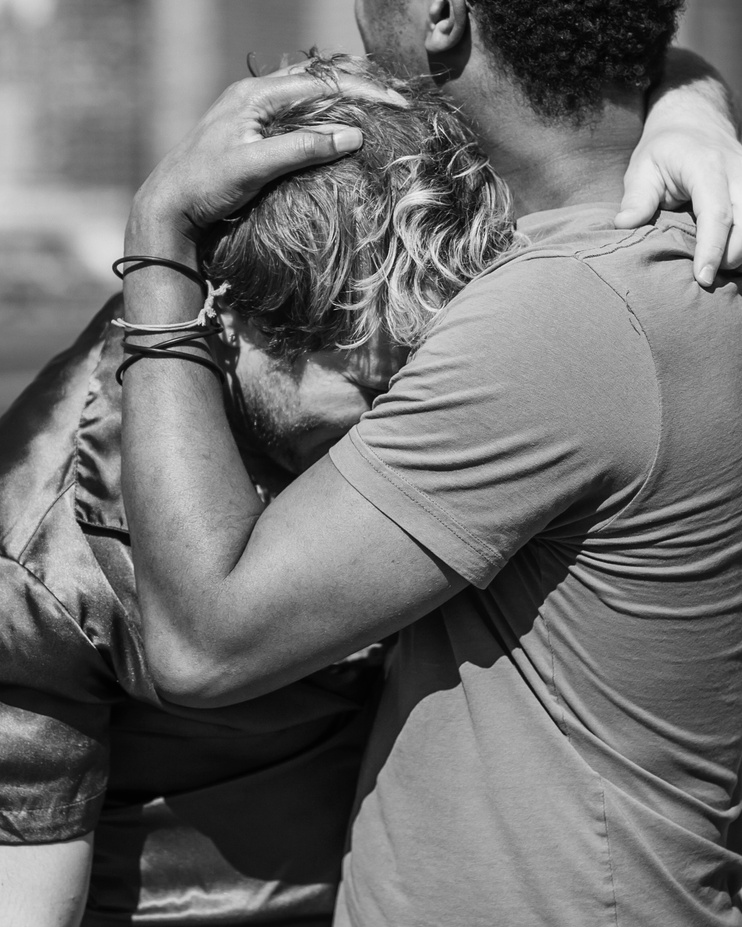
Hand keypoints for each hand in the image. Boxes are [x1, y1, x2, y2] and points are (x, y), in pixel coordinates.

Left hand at [129, 66, 396, 244]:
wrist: (169, 206)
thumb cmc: (205, 185)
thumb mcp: (255, 167)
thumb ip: (302, 148)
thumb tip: (354, 135)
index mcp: (255, 94)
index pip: (320, 83)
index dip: (362, 92)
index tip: (395, 103)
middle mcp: (255, 96)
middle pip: (318, 81)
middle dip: (358, 88)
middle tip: (394, 101)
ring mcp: (253, 113)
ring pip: (308, 97)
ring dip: (343, 102)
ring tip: (378, 110)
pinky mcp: (253, 133)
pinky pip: (297, 116)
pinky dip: (324, 120)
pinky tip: (341, 130)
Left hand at [615, 122, 741, 285]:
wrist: (694, 122)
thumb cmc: (664, 150)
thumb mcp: (642, 168)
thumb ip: (637, 198)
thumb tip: (624, 225)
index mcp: (706, 167)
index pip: (716, 214)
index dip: (711, 249)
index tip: (702, 278)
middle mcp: (737, 171)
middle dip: (731, 256)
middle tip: (706, 278)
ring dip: (741, 251)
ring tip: (719, 269)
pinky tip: (728, 256)